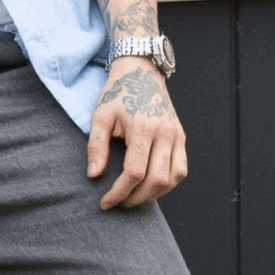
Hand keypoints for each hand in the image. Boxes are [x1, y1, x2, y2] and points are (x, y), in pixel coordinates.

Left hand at [86, 58, 186, 209]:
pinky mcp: (181, 137)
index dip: (119, 192)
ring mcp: (176, 135)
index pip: (134, 172)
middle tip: (118, 203)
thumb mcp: (100, 116)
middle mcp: (164, 133)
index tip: (105, 203)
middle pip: (156, 180)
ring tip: (133, 198)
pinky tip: (150, 187)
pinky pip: (181, 169)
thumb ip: (96, 146)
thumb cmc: (118, 93)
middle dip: (135, 198)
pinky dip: (168, 183)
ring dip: (153, 195)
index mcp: (142, 128)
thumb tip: (94, 176)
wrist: (140, 71)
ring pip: (173, 178)